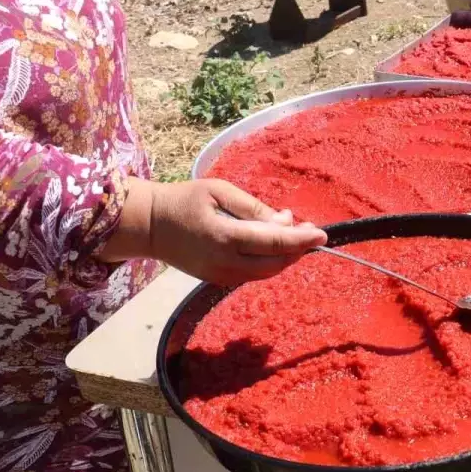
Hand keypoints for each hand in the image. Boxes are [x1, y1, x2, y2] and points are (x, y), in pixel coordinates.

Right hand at [99, 177, 326, 285]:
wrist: (148, 225)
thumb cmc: (184, 200)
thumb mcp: (219, 191)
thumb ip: (254, 207)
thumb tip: (285, 221)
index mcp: (225, 237)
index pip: (274, 243)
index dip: (301, 240)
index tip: (322, 234)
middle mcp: (225, 262)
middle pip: (275, 263)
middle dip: (297, 249)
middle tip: (309, 230)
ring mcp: (220, 275)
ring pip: (266, 273)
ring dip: (285, 257)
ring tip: (292, 235)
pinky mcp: (217, 281)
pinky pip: (252, 275)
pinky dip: (268, 263)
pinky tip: (272, 246)